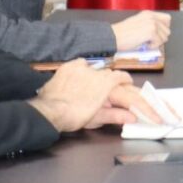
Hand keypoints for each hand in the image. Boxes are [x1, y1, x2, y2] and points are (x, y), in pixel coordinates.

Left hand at [28, 60, 158, 131]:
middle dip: (110, 80)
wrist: (49, 111)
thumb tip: (133, 117)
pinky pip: (80, 64)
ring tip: (92, 85)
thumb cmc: (74, 117)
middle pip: (108, 73)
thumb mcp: (97, 118)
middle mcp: (96, 72)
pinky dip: (82, 69)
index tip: (128, 83)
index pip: (122, 77)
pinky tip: (80, 76)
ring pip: (94, 68)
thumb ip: (117, 115)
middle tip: (108, 89)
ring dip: (96, 76)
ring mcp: (81, 67)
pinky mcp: (68, 67)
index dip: (126, 80)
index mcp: (106, 84)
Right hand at [112, 11, 171, 50]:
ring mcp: (152, 24)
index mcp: (148, 13)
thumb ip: (149, 25)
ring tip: (145, 42)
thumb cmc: (122, 33)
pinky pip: (158, 43)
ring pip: (164, 37)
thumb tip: (160, 34)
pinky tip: (143, 45)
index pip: (167, 19)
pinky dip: (152, 47)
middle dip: (160, 38)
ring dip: (156, 43)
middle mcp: (151, 17)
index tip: (156, 35)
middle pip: (167, 30)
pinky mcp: (151, 32)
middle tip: (149, 41)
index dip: (164, 29)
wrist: (112, 37)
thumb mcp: (138, 23)